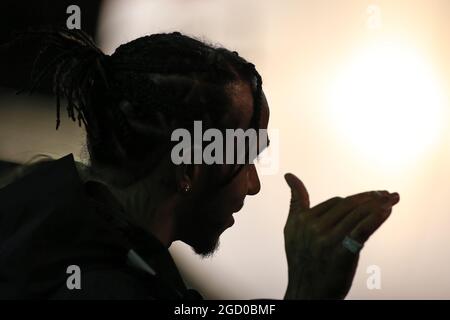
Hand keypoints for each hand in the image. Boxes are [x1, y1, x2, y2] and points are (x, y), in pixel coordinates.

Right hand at [283, 173, 399, 299]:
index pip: (335, 202)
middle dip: (370, 198)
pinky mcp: (340, 253)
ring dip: (378, 204)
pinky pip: (361, 229)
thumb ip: (295, 203)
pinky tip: (387, 211)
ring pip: (356, 214)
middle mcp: (311, 227)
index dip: (357, 198)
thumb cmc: (302, 261)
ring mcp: (325, 240)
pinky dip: (376, 218)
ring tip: (392, 198)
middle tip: (387, 194)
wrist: (306, 292)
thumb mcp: (291, 230)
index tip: (375, 194)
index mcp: (301, 220)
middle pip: (346, 205)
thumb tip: (289, 176)